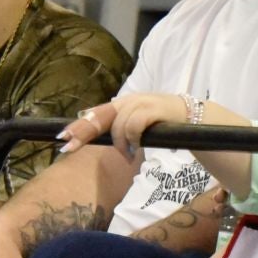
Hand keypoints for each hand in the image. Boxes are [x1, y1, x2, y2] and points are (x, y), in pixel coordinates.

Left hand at [58, 95, 190, 158]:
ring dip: (120, 145)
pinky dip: (132, 140)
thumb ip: (119, 124)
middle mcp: (130, 100)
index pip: (96, 113)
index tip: (62, 137)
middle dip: (82, 131)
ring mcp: (142, 103)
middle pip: (99, 115)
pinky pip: (134, 126)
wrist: (195, 117)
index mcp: (124, 103)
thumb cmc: (165, 122)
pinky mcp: (154, 109)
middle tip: (69, 146)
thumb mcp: (138, 122)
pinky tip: (137, 150)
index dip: (79, 125)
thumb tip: (93, 126)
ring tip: (128, 156)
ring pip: (118, 125)